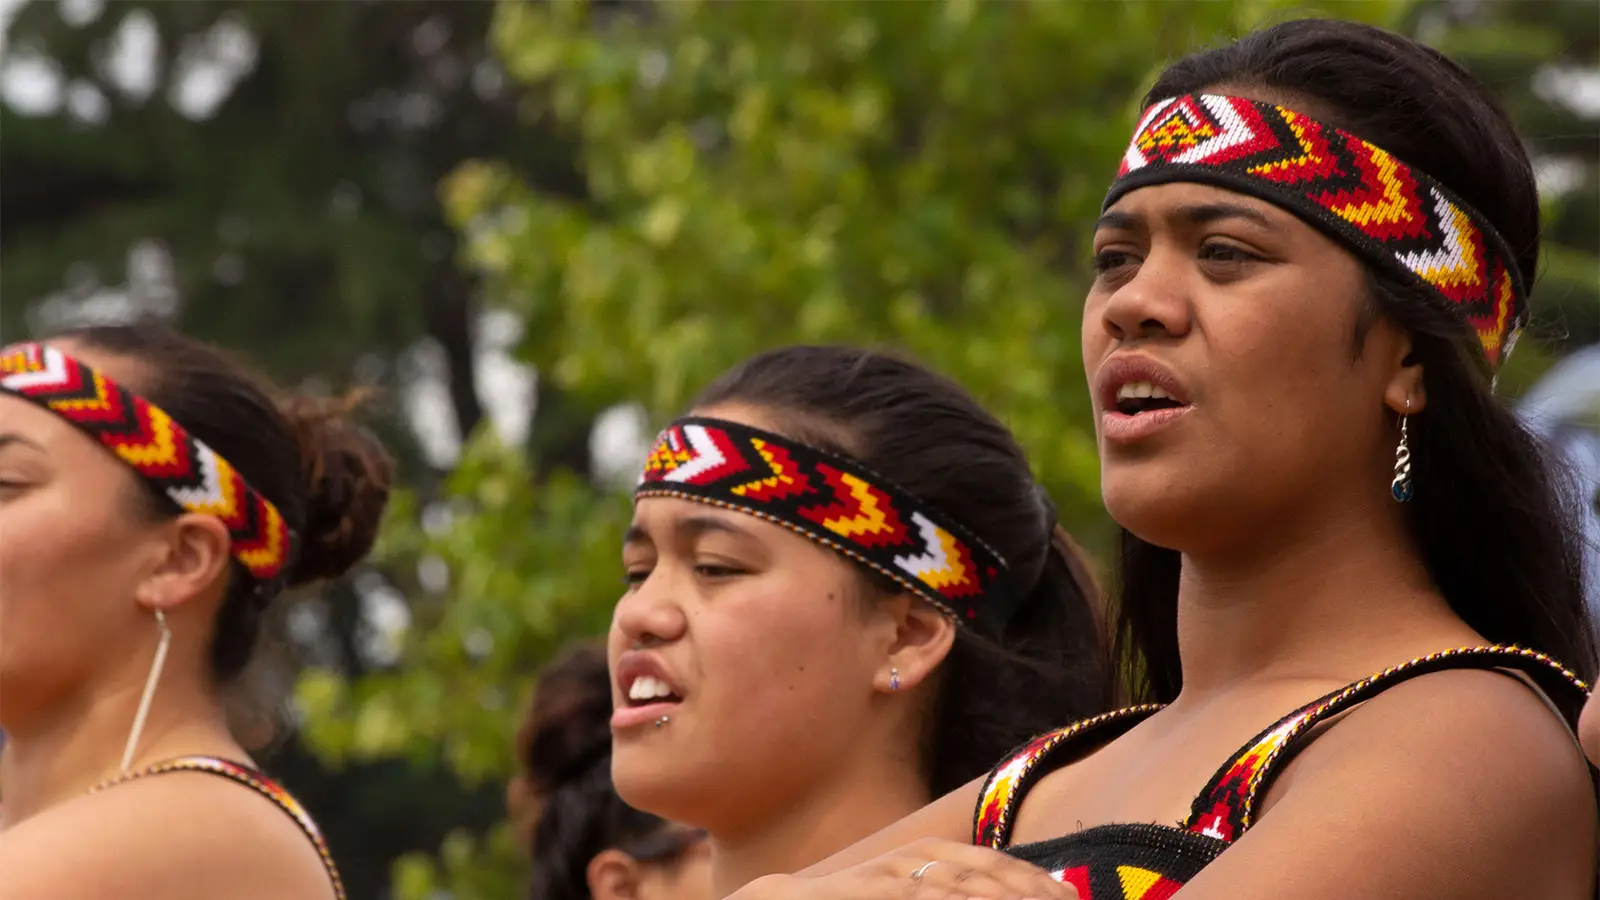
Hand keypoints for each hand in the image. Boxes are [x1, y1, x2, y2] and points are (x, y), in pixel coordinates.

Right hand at [732, 838, 1077, 899]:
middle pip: (989, 874)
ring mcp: (894, 872)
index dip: (1036, 882)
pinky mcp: (875, 889)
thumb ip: (948, 892)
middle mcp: (918, 856)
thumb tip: (1008, 894)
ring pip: (962, 888)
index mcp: (931, 854)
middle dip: (1031, 893)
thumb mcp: (907, 893)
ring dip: (1002, 897)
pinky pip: (922, 897)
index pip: (997, 865)